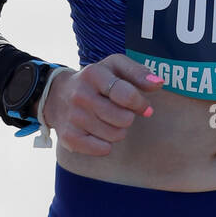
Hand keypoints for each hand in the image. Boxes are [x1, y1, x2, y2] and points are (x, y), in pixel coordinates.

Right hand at [41, 55, 164, 155]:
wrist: (56, 95)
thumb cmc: (96, 81)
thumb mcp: (115, 67)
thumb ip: (138, 73)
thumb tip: (159, 83)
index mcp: (94, 74)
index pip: (126, 95)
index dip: (140, 104)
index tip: (144, 107)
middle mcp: (81, 95)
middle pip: (123, 119)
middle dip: (129, 117)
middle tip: (121, 112)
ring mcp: (73, 117)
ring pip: (115, 135)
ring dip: (119, 130)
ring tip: (109, 120)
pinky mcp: (69, 137)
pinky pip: (102, 149)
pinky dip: (106, 144)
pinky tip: (99, 132)